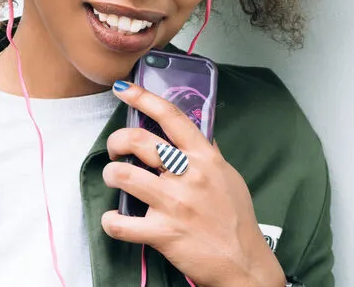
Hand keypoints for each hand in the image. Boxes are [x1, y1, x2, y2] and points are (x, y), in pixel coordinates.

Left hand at [101, 81, 285, 286]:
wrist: (243, 263)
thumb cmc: (236, 219)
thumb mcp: (229, 177)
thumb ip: (209, 153)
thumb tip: (198, 130)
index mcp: (205, 158)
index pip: (172, 117)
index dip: (144, 98)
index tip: (125, 90)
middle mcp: (188, 176)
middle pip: (139, 140)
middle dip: (117, 141)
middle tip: (115, 150)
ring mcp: (174, 205)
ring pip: (123, 175)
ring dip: (111, 175)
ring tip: (114, 179)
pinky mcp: (162, 234)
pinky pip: (121, 223)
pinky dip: (110, 221)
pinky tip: (114, 219)